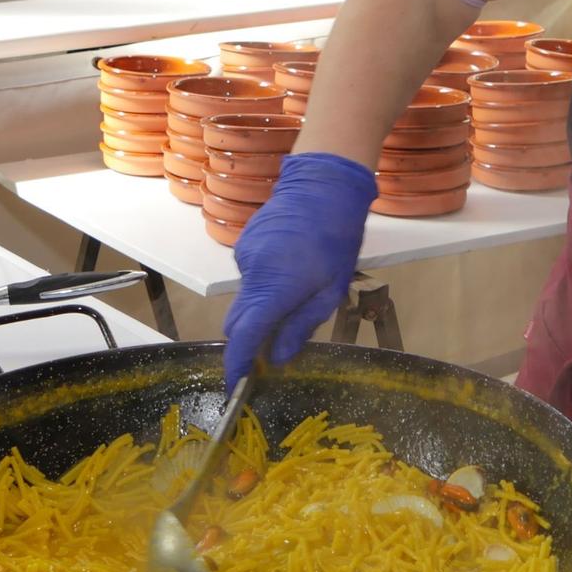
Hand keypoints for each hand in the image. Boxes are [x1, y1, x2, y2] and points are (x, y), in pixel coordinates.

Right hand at [222, 152, 376, 387]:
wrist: (323, 186)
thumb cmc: (337, 241)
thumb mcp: (330, 291)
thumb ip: (301, 326)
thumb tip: (276, 358)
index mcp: (275, 289)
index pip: (245, 335)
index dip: (236, 364)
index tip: (235, 384)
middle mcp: (251, 274)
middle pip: (238, 321)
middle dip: (248, 341)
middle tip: (268, 352)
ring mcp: (244, 256)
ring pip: (245, 297)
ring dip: (261, 307)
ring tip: (294, 294)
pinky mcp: (244, 243)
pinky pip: (249, 276)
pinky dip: (262, 284)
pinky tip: (288, 270)